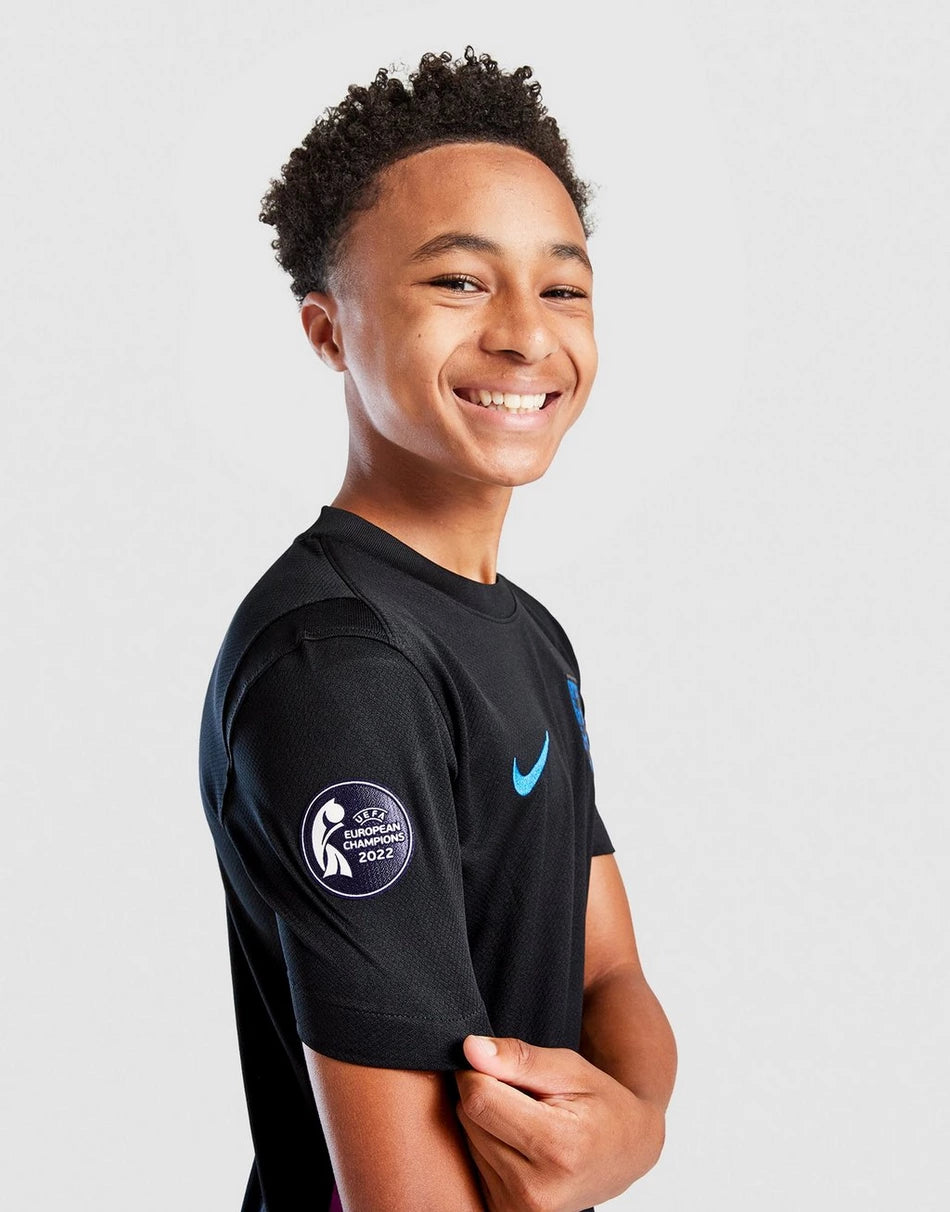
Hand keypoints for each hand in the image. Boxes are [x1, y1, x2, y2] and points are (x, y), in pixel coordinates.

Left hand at [455, 1035, 664, 1211]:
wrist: (625, 1154)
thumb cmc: (601, 1104)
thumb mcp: (570, 1069)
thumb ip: (519, 1058)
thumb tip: (469, 1049)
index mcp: (556, 1147)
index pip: (479, 1099)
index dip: (479, 1071)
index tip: (500, 1065)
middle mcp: (534, 1189)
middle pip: (469, 1118)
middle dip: (486, 1095)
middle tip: (525, 1096)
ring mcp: (518, 1209)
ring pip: (467, 1140)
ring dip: (486, 1121)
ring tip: (527, 1120)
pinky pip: (472, 1163)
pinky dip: (487, 1145)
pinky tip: (519, 1143)